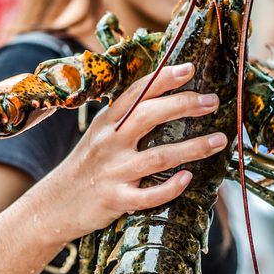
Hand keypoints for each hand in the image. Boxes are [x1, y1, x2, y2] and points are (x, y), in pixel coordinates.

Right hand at [43, 62, 226, 237]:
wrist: (54, 204)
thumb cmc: (86, 166)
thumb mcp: (99, 135)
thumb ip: (126, 118)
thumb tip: (164, 96)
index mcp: (107, 123)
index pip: (137, 93)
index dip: (163, 79)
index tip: (189, 69)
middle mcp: (110, 143)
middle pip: (150, 116)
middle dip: (184, 105)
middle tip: (212, 101)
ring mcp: (114, 172)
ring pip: (159, 156)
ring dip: (193, 148)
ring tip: (219, 140)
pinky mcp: (117, 200)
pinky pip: (149, 195)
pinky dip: (171, 187)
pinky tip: (189, 178)